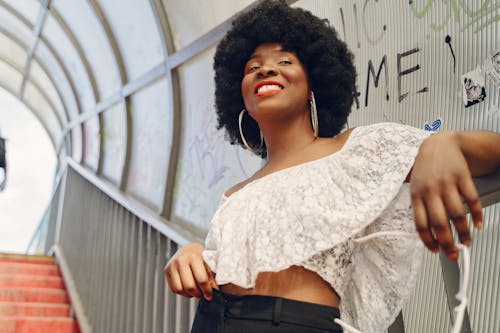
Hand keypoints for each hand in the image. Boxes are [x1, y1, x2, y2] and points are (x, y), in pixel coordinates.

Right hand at [164, 242, 217, 299]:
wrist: (189, 249)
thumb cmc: (201, 256)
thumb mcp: (209, 263)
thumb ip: (212, 276)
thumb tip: (214, 290)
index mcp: (194, 256)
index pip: (201, 279)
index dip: (207, 290)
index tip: (210, 295)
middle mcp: (181, 260)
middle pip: (189, 286)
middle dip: (198, 294)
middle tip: (203, 295)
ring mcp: (172, 265)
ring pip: (180, 289)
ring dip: (189, 294)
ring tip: (196, 292)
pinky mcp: (166, 270)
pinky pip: (174, 288)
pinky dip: (182, 292)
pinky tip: (189, 289)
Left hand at [410, 131, 482, 260]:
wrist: (438, 143)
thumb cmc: (425, 168)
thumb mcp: (415, 186)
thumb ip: (419, 206)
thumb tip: (425, 233)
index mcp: (416, 194)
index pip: (420, 223)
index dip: (427, 240)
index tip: (434, 250)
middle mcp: (430, 190)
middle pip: (440, 222)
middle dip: (447, 242)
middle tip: (453, 254)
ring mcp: (447, 183)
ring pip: (457, 214)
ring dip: (463, 232)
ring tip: (466, 242)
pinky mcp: (462, 177)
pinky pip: (472, 200)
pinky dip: (477, 215)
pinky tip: (478, 225)